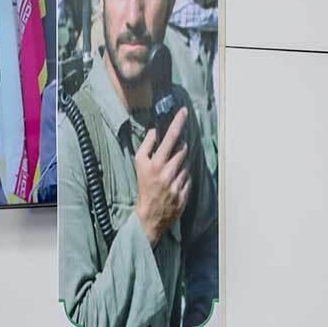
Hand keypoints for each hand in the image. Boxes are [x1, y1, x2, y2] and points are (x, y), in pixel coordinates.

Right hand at [134, 106, 190, 245]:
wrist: (149, 215)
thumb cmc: (143, 187)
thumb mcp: (138, 165)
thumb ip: (146, 146)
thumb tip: (154, 131)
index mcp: (155, 163)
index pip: (170, 138)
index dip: (177, 123)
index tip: (184, 111)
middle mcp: (167, 172)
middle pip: (182, 150)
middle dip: (180, 148)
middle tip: (172, 155)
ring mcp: (177, 183)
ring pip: (187, 163)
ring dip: (181, 164)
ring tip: (171, 173)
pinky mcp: (185, 192)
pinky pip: (189, 177)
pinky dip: (184, 177)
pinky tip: (175, 183)